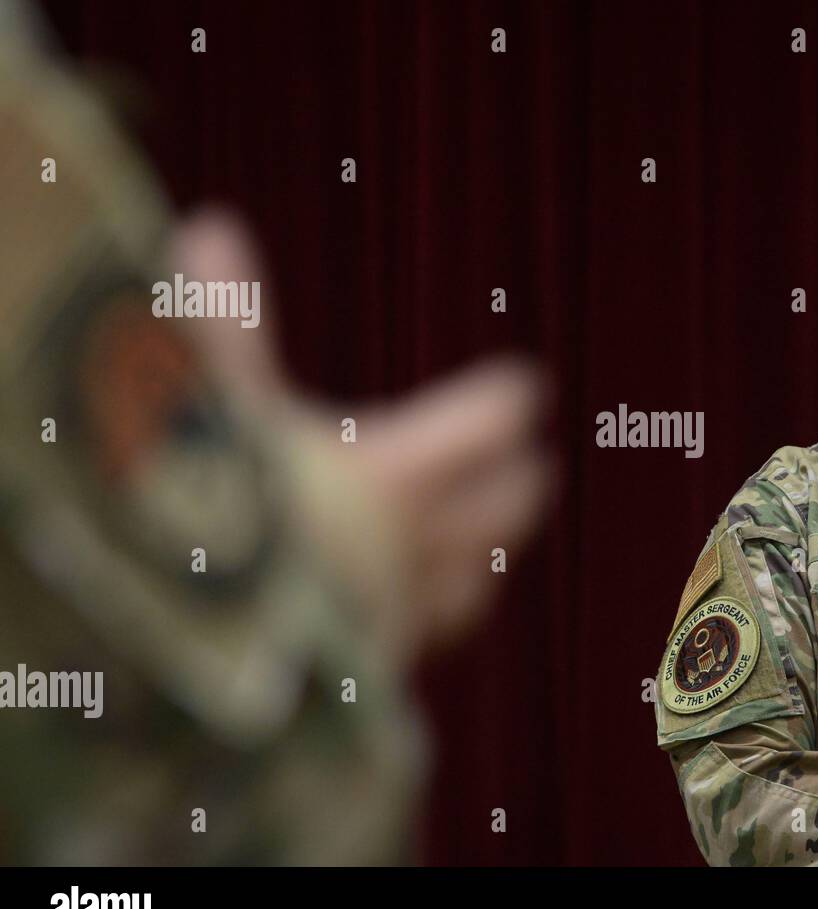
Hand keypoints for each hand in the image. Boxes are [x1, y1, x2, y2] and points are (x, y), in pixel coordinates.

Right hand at [172, 207, 557, 656]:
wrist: (185, 659)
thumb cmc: (201, 512)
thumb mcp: (210, 406)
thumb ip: (223, 327)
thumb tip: (213, 227)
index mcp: (392, 471)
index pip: (485, 422)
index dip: (505, 400)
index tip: (523, 387)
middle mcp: (413, 546)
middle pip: (502, 511)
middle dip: (518, 486)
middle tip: (536, 471)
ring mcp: (397, 617)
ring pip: (469, 587)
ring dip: (482, 560)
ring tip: (485, 553)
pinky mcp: (367, 675)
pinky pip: (416, 643)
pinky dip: (423, 622)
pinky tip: (408, 622)